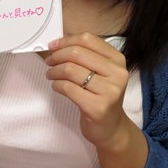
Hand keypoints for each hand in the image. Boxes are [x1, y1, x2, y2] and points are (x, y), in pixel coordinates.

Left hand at [45, 32, 131, 149]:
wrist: (111, 127)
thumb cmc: (101, 95)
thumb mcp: (101, 71)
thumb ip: (85, 55)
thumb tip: (59, 43)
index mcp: (117, 59)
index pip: (88, 39)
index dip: (66, 41)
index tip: (53, 46)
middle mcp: (117, 73)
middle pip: (78, 53)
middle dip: (58, 56)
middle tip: (49, 61)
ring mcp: (109, 91)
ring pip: (71, 70)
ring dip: (54, 71)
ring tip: (50, 74)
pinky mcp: (97, 107)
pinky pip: (68, 88)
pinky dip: (57, 85)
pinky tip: (56, 86)